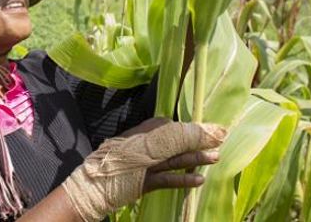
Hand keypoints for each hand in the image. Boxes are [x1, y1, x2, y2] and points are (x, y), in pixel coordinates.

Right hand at [61, 119, 225, 221]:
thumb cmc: (106, 165)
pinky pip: (167, 180)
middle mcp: (140, 145)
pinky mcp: (143, 182)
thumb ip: (140, 139)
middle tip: (220, 136)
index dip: (184, 127)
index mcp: (136, 134)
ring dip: (196, 157)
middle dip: (198, 137)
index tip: (202, 128)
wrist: (89, 185)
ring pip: (174, 158)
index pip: (164, 125)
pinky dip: (183, 180)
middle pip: (174, 138)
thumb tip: (161, 129)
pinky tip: (199, 180)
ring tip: (216, 156)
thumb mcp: (122, 146)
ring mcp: (142, 164)